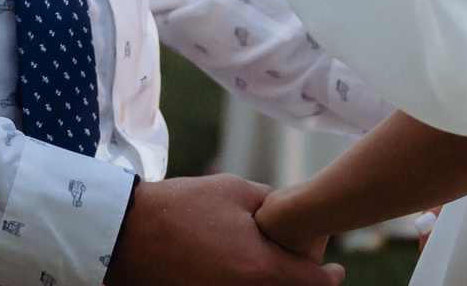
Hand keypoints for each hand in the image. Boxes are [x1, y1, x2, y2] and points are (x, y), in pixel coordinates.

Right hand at [105, 175, 344, 285]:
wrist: (129, 234)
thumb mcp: (233, 190)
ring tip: (264, 257)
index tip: (337, 271)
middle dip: (299, 278)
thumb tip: (290, 212)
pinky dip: (246, 282)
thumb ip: (272, 202)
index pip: (313, 282)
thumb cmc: (183, 207)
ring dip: (271, 278)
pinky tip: (237, 263)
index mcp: (263, 267)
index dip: (330, 277)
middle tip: (302, 260)